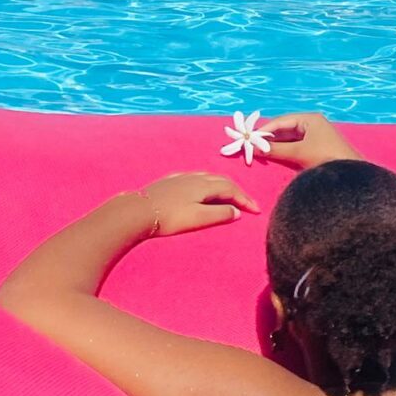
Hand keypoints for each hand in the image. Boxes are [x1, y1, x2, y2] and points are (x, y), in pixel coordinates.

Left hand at [143, 173, 259, 235]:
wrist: (139, 211)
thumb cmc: (170, 218)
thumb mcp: (199, 219)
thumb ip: (220, 214)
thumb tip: (237, 211)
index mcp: (205, 185)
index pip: (231, 189)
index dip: (245, 199)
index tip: (256, 210)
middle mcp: (195, 177)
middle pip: (222, 181)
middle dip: (237, 191)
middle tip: (246, 203)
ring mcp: (182, 177)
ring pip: (208, 177)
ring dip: (222, 185)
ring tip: (228, 195)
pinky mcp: (170, 181)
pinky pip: (195, 177)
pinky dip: (207, 183)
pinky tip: (202, 188)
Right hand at [258, 112, 361, 169]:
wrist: (350, 177)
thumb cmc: (325, 158)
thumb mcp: (298, 153)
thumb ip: (275, 150)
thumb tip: (255, 148)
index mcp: (310, 119)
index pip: (282, 121)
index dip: (265, 129)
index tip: (249, 137)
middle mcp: (312, 124)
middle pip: (285, 129)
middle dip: (269, 137)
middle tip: (251, 145)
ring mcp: (315, 136)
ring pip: (289, 138)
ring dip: (276, 145)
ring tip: (259, 150)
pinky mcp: (316, 148)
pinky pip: (295, 146)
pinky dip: (284, 150)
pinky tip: (274, 155)